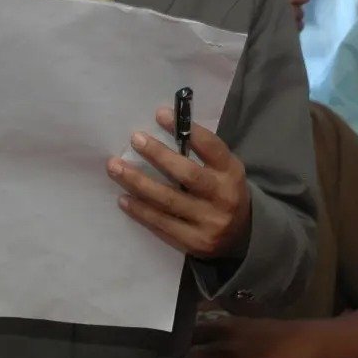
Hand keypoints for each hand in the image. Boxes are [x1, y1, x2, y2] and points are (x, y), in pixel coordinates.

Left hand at [107, 107, 251, 260]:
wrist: (241, 236)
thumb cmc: (223, 191)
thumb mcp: (223, 168)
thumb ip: (200, 151)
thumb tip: (165, 124)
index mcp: (231, 172)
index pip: (211, 147)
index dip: (188, 130)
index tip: (160, 114)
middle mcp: (222, 197)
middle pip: (188, 175)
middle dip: (159, 155)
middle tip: (135, 139)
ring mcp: (209, 222)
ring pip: (168, 201)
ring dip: (138, 183)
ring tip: (115, 167)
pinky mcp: (194, 243)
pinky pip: (162, 225)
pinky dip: (141, 211)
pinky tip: (123, 198)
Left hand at [188, 315, 309, 357]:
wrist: (292, 346)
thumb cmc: (270, 332)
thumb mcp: (243, 322)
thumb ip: (223, 323)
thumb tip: (202, 317)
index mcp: (223, 327)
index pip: (193, 332)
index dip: (181, 339)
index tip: (172, 343)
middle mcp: (222, 346)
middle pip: (192, 355)